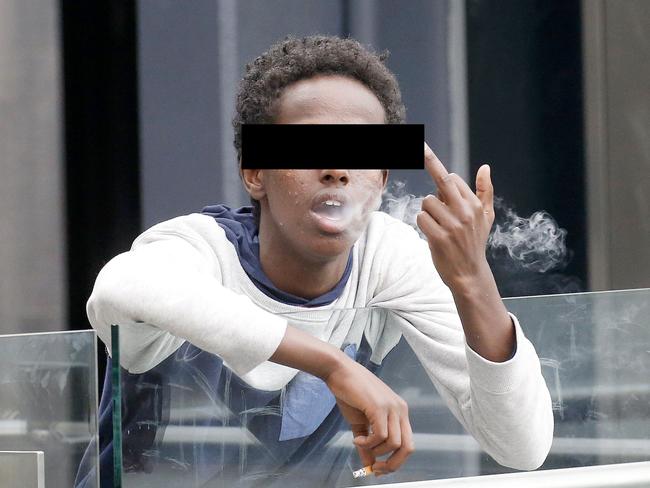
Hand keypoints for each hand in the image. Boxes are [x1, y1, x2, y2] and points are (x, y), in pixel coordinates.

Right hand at [324, 359, 413, 475]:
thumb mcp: (360, 423)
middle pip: (407, 447)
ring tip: (360, 443)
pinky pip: (380, 435)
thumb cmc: (350, 393)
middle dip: (391, 464)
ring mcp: (391, 407)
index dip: (395, 461)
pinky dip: (368, 443)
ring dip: (375, 451)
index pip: (408, 443)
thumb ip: (367, 444)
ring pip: (394, 443)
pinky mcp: (379, 406)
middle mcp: (400, 409)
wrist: (339, 372)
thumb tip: (368, 466)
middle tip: (375, 468)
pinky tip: (357, 438)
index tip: (379, 469)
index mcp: (399, 412)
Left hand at [416, 142, 494, 290]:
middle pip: (442, 180)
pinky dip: (423, 223)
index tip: (423, 148)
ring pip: (426, 202)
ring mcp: (452, 226)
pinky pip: (421, 218)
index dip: (441, 177)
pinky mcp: (439, 238)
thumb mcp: (486, 217)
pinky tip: (432, 233)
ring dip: (427, 211)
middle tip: (418, 147)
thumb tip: (485, 167)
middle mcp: (465, 212)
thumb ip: (485, 191)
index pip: (452, 178)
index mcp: (475, 205)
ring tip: (438, 224)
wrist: (469, 273)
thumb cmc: (475, 242)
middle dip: (428, 161)